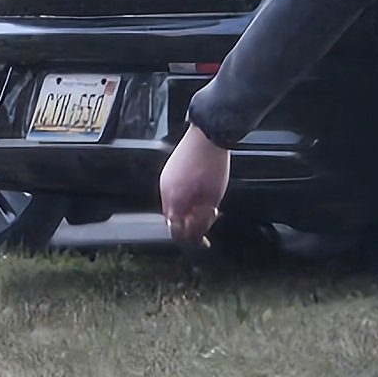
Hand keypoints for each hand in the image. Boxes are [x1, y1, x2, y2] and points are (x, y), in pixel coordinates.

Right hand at [158, 125, 232, 247]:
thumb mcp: (213, 198)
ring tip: (205, 209)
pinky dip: (183, 200)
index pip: (177, 230)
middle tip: (205, 225)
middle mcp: (165, 191)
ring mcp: (165, 179)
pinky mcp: (169, 170)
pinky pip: (173, 193)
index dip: (191, 239)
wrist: (208, 135)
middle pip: (173, 219)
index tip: (203, 241)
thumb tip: (197, 232)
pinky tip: (197, 196)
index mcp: (174, 200)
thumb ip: (202, 219)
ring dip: (186, 212)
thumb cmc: (212, 165)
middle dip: (188, 225)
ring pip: (172, 206)